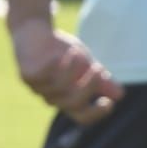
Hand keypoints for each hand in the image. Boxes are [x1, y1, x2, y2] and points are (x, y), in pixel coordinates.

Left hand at [10, 18, 124, 124]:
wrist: (35, 30)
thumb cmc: (63, 50)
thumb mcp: (86, 64)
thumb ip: (100, 79)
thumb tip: (120, 94)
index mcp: (69, 98)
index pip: (82, 117)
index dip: (96, 114)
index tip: (109, 102)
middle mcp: (53, 97)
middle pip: (73, 104)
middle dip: (89, 86)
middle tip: (98, 68)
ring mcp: (38, 88)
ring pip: (60, 87)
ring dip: (73, 68)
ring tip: (78, 51)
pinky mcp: (26, 75)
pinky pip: (42, 76)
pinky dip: (55, 64)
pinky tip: (61, 52)